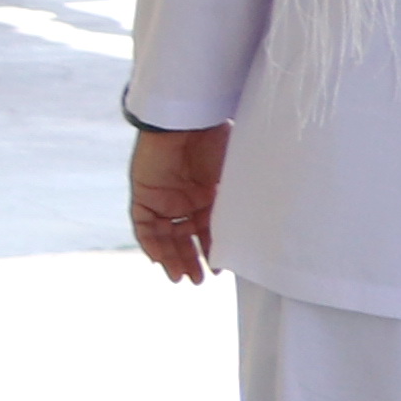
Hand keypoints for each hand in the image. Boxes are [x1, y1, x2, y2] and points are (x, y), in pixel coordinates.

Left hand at [129, 122, 226, 286]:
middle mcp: (187, 198)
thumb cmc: (221, 143)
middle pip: (186, 237)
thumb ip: (239, 208)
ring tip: (181, 278)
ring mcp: (164, 196)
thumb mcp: (235, 183)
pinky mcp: (144, 193)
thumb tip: (257, 240)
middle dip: (192, 260)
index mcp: (211, 194)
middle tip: (198, 282)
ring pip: (165, 235)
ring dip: (172, 257)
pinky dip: (151, 244)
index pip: (210, 230)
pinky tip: (159, 261)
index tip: (221, 271)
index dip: (215, 251)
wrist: (193, 119)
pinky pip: (144, 225)